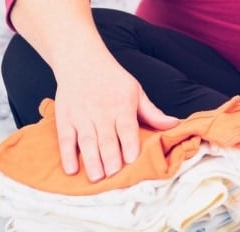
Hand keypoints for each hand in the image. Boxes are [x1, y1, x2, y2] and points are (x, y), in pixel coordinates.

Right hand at [53, 56, 178, 181]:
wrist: (81, 61)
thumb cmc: (112, 79)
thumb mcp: (136, 91)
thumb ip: (152, 112)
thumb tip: (174, 124)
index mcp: (122, 105)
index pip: (126, 127)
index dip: (129, 144)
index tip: (131, 160)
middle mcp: (101, 111)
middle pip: (106, 138)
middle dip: (110, 157)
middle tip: (114, 176)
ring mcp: (81, 116)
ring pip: (87, 141)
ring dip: (91, 160)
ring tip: (97, 177)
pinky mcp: (65, 119)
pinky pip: (66, 139)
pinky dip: (67, 155)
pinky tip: (72, 169)